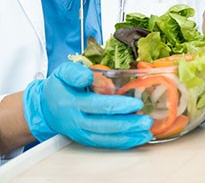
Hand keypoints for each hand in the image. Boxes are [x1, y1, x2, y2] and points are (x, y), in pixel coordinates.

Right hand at [23, 62, 151, 148]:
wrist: (45, 107)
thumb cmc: (59, 87)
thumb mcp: (62, 72)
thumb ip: (74, 72)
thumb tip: (88, 76)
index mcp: (73, 103)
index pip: (99, 105)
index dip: (119, 105)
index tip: (136, 103)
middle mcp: (77, 121)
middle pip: (105, 125)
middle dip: (129, 124)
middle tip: (147, 120)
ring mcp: (81, 132)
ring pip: (107, 137)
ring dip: (128, 136)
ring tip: (147, 132)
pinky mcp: (86, 139)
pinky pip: (105, 143)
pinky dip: (123, 142)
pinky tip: (137, 138)